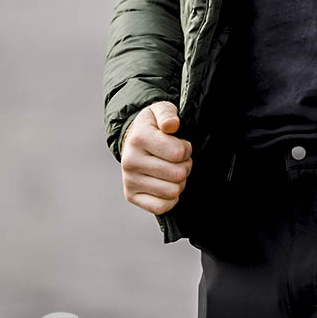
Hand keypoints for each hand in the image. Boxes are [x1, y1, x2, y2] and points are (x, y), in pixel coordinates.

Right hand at [120, 101, 192, 215]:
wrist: (133, 139)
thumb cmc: (153, 125)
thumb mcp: (160, 110)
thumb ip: (168, 114)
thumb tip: (172, 125)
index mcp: (139, 138)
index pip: (178, 153)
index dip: (187, 149)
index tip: (181, 145)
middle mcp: (130, 161)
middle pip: (178, 174)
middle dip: (185, 166)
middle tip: (179, 160)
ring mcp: (129, 180)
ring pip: (173, 191)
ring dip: (180, 182)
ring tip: (173, 170)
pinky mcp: (131, 195)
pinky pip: (161, 207)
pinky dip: (171, 198)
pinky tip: (168, 184)